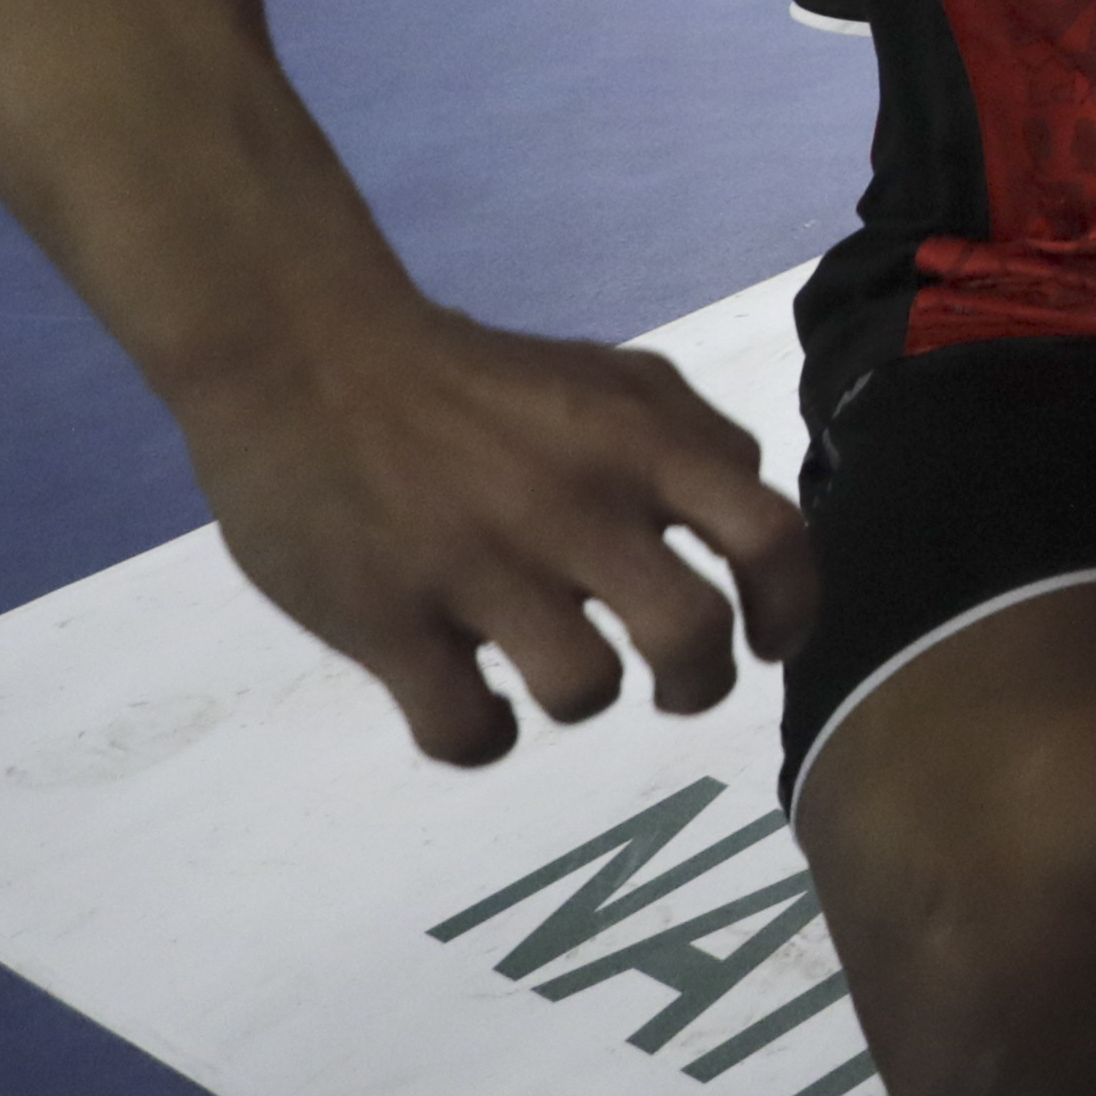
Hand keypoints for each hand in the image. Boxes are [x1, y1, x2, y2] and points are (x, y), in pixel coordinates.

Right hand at [167, 299, 813, 765]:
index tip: (770, 644)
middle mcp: (574, 506)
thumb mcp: (612, 377)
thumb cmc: (474, 379)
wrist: (305, 355)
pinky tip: (477, 708)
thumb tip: (753, 509)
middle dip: (701, 684)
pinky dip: (487, 740)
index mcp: (640, 444)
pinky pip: (465, 730)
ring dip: (586, 700)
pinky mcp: (387, 621)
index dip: (790, 608)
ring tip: (560, 674)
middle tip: (676, 685)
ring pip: (583, 690)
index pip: (770, 538)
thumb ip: (695, 439)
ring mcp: (478, 566)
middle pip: (691, 634)